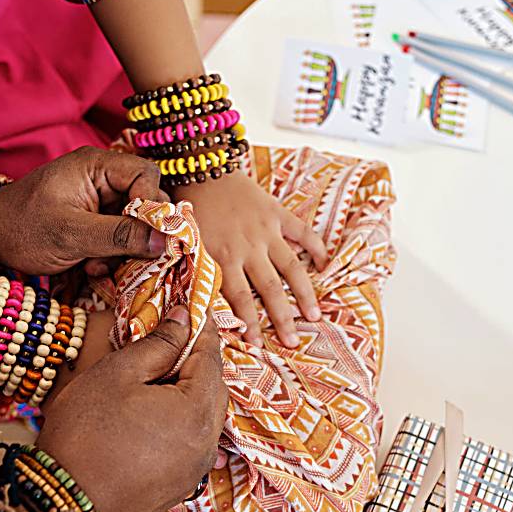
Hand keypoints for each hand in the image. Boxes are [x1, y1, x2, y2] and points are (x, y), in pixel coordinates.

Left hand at [0, 146, 168, 274]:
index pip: (146, 175)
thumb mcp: (72, 234)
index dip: (151, 204)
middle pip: (146, 201)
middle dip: (139, 233)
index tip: (143, 233)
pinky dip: (112, 256)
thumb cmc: (23, 229)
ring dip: (124, 250)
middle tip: (125, 257)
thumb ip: (119, 236)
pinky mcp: (96, 221)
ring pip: (137, 224)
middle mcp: (103, 179)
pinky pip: (121, 237)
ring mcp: (100, 201)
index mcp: (96, 166)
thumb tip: (165, 241)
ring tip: (97, 265)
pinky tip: (91, 266)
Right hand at [37, 307, 226, 511]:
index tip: (195, 309)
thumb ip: (159, 342)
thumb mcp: (118, 373)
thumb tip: (186, 318)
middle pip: (214, 389)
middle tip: (172, 341)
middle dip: (197, 362)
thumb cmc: (84, 433)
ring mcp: (195, 470)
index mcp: (197, 412)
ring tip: (157, 378)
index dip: (203, 330)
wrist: (62, 500)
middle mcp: (207, 443)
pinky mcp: (180, 487)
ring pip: (205, 418)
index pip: (211, 358)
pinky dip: (181, 423)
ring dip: (189, 393)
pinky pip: (192, 444)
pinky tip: (153, 415)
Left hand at [177, 170, 327, 347]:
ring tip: (315, 315)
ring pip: (291, 267)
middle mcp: (247, 247)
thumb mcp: (186, 242)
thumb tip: (199, 305)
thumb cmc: (188, 207)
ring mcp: (266, 230)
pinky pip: (302, 232)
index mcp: (221, 256)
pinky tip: (326, 264)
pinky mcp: (277, 212)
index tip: (258, 344)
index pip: (239, 299)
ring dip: (304, 293)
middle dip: (283, 318)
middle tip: (294, 342)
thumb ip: (197, 271)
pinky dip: (316, 247)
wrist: (200, 166)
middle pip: (270, 289)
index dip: (249, 323)